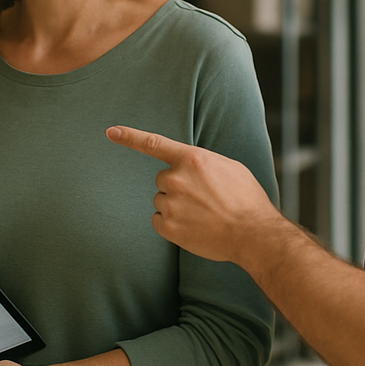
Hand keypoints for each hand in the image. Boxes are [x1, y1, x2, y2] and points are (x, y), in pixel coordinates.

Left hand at [106, 125, 279, 263]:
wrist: (253, 233)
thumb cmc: (246, 198)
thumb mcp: (228, 167)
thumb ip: (201, 162)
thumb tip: (187, 165)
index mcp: (191, 159)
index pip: (152, 143)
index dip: (129, 136)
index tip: (111, 132)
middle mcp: (176, 179)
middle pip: (162, 180)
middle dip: (176, 187)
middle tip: (202, 199)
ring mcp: (171, 204)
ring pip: (161, 201)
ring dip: (176, 207)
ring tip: (202, 215)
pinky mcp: (169, 227)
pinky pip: (158, 221)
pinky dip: (171, 225)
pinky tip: (193, 227)